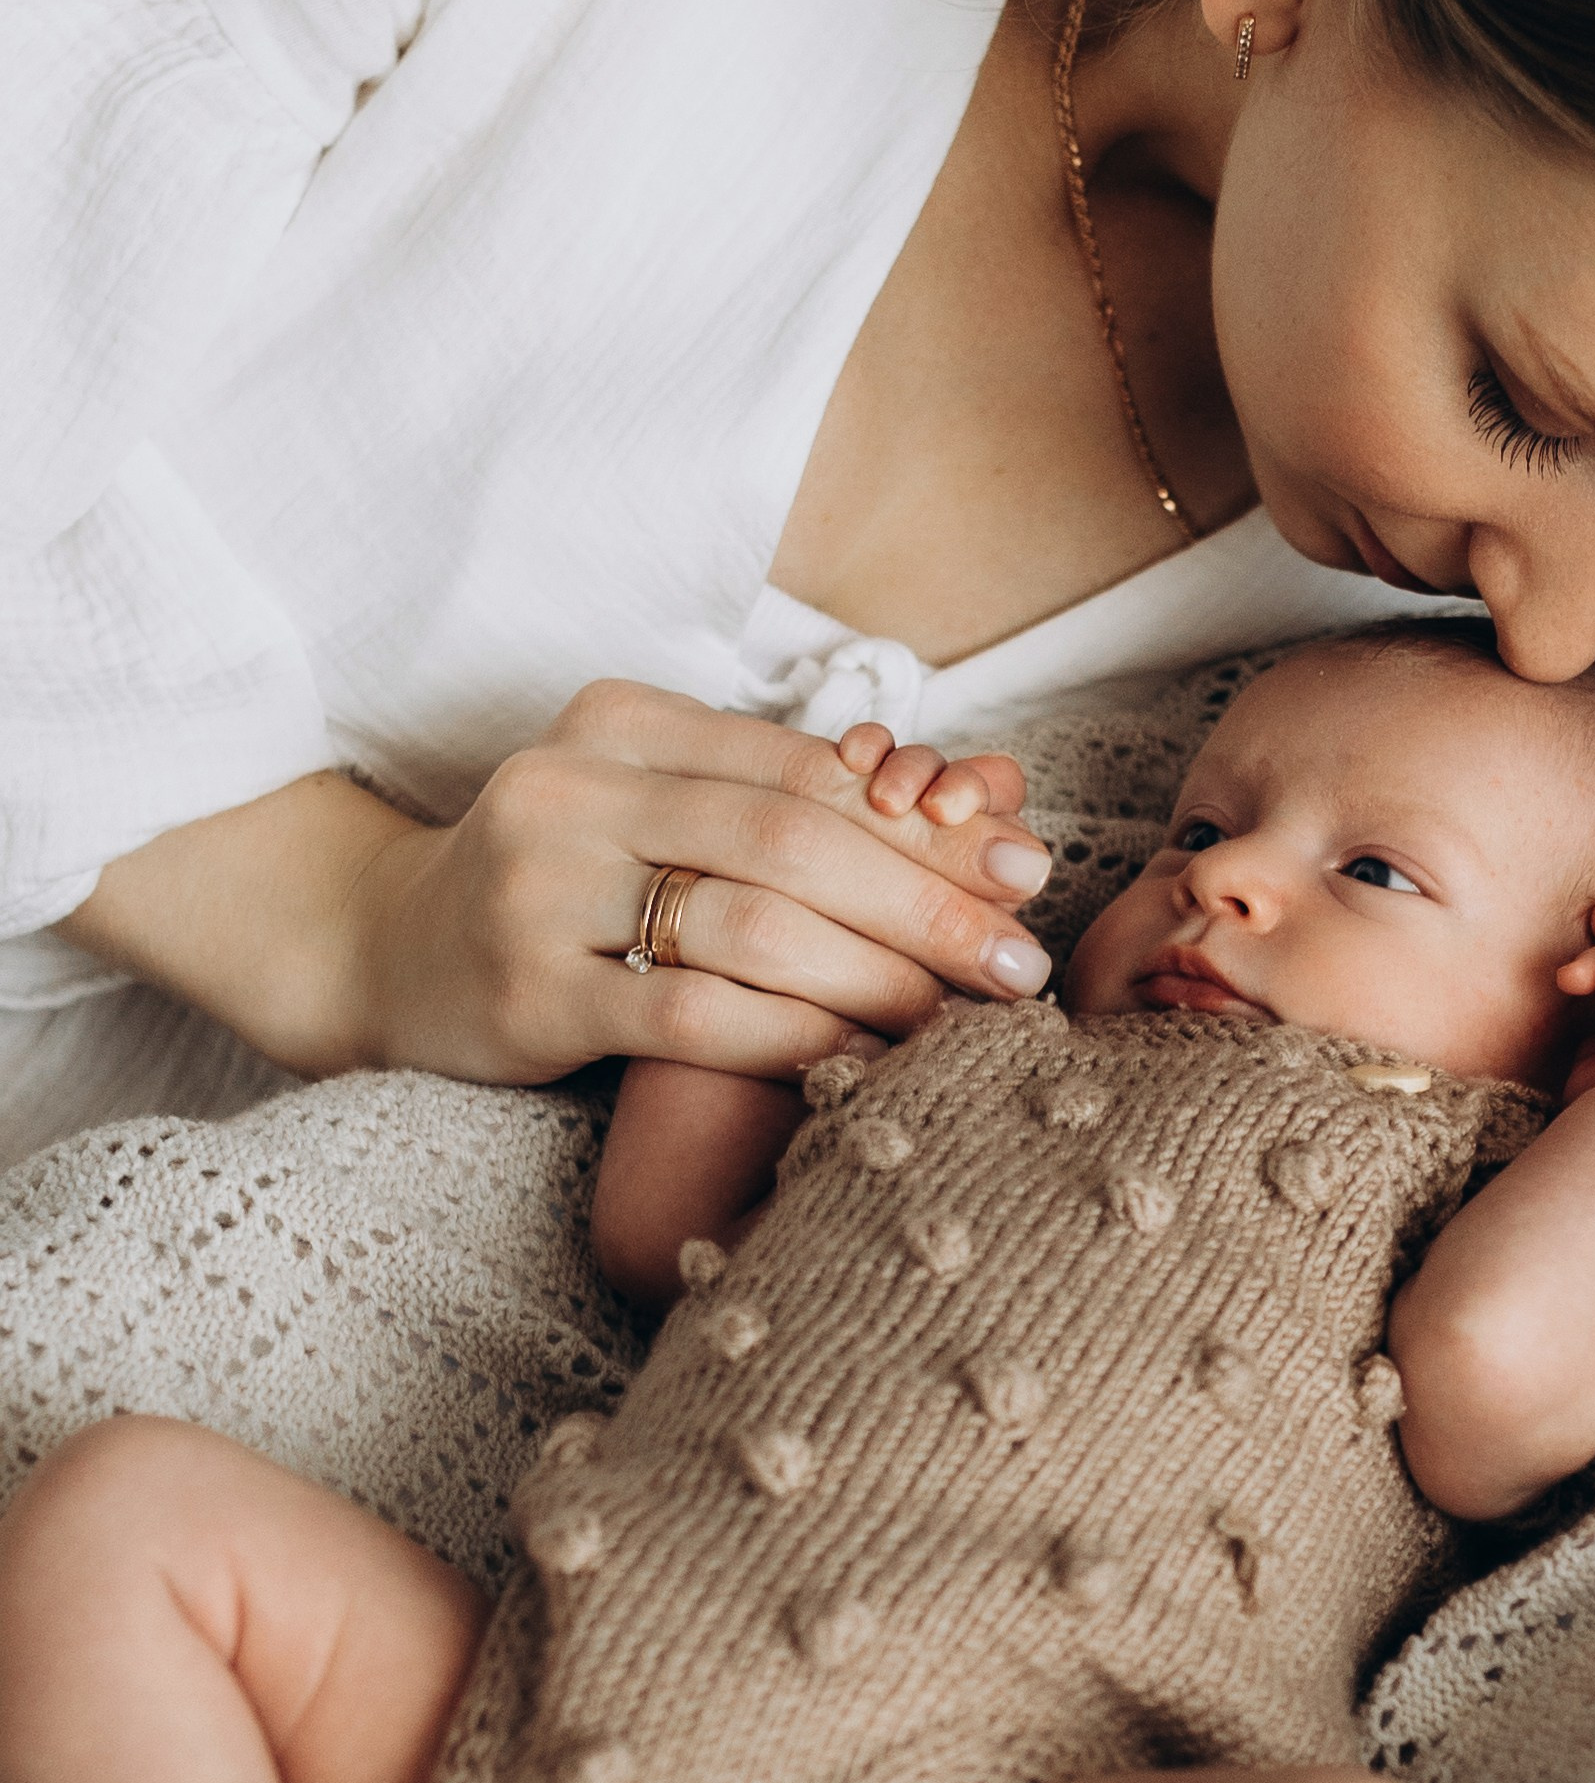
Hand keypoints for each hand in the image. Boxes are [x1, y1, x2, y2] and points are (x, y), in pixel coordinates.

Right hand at [345, 680, 1054, 1085]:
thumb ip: (785, 801)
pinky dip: (792, 1039)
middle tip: (1019, 961)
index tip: (1025, 868)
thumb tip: (983, 809)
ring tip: (958, 1019)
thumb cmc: (562, 881)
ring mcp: (539, 889)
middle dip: (927, 904)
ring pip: (753, 927)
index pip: (810, 768)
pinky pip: (690, 1016)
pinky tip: (859, 1062)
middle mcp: (573, 787)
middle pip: (796, 842)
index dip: (930, 822)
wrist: (382, 949)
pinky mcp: (524, 990)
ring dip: (877, 979)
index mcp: (621, 720)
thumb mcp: (656, 807)